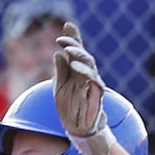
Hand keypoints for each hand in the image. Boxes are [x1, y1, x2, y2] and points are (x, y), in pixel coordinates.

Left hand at [52, 22, 112, 154]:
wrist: (78, 128)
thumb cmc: (69, 108)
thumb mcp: (59, 88)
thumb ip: (60, 72)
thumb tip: (58, 54)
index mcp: (76, 71)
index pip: (76, 51)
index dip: (73, 38)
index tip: (67, 25)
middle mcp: (86, 74)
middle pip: (83, 54)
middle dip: (74, 44)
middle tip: (62, 39)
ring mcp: (92, 82)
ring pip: (89, 64)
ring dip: (79, 56)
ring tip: (68, 50)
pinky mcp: (96, 93)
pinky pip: (92, 79)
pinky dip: (84, 72)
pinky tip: (75, 67)